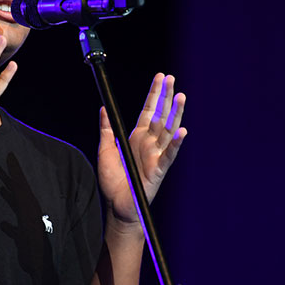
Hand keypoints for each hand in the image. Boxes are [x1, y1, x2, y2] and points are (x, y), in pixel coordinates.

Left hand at [97, 73, 186, 227]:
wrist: (117, 206)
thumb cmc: (113, 181)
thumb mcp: (105, 149)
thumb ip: (106, 129)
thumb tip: (103, 107)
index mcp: (138, 137)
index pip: (149, 110)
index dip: (155, 94)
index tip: (161, 77)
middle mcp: (149, 143)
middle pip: (162, 115)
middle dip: (167, 97)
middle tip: (172, 79)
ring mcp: (156, 155)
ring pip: (168, 131)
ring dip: (176, 114)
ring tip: (181, 96)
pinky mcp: (158, 170)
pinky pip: (168, 155)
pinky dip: (175, 144)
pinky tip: (181, 131)